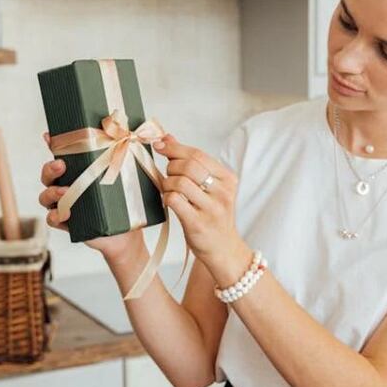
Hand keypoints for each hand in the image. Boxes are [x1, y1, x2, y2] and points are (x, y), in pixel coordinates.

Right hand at [38, 132, 142, 259]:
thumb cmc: (125, 201)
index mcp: (78, 172)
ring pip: (46, 196)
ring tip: (65, 191)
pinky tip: (62, 214)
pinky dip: (54, 216)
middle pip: (48, 174)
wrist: (128, 231)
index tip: (49, 136)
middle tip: (61, 164)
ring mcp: (65, 205)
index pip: (61, 155)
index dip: (52, 144)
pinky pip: (52, 219)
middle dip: (50, 168)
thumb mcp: (125, 177)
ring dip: (51, 192)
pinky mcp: (67, 223)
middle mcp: (66, 186)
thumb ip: (122, 156)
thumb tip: (129, 130)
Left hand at [152, 133, 240, 262]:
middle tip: (168, 175)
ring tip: (169, 190)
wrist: (223, 249)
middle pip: (188, 166)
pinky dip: (166, 197)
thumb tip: (167, 137)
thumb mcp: (208, 187)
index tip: (159, 145)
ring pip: (179, 182)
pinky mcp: (198, 224)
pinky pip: (174, 200)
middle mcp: (223, 192)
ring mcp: (212, 209)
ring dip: (167, 183)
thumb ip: (190, 162)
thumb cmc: (212, 215)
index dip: (174, 148)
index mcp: (228, 179)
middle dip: (170, 167)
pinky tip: (169, 201)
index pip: (198, 154)